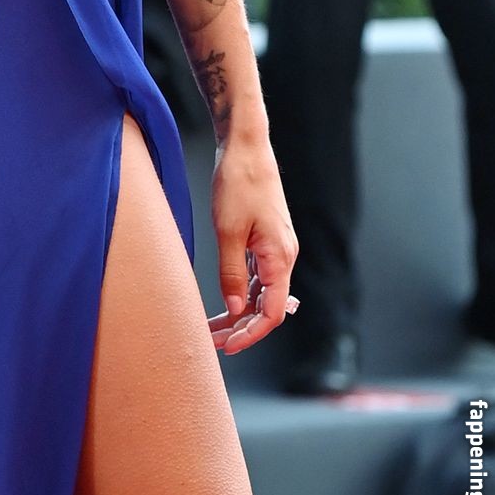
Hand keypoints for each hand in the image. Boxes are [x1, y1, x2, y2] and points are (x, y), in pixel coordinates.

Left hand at [206, 130, 299, 354]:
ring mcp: (275, 248)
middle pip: (266, 307)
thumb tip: (235, 310)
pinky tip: (223, 302)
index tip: (228, 347)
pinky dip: (240, 292)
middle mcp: (284, 257)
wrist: (246, 146)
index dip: (251, 334)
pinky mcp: (265, 239)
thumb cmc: (238, 183)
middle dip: (240, 329)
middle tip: (211, 343)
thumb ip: (232, 273)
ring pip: (260, 293)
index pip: (272, 313)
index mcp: (281, 257)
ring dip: (237, 313)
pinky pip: (256, 276)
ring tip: (211, 328)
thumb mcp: (229, 231)